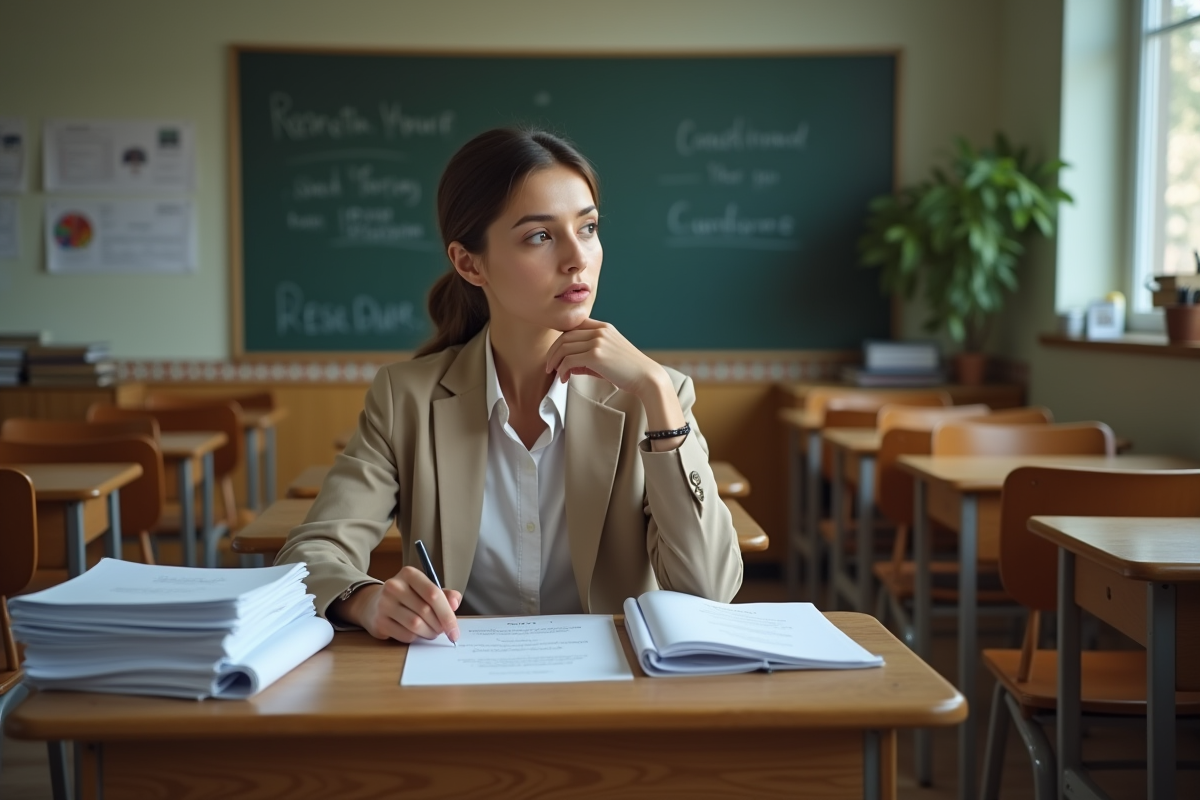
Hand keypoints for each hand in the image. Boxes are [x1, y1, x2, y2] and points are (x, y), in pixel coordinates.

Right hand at [336, 566, 461, 643]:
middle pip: (426, 611)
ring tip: (431, 632)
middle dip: (439, 625)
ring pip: (416, 625)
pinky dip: (416, 637)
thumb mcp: (425, 589)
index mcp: (409, 574)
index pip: (433, 594)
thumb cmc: (406, 597)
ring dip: (429, 633)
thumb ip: (444, 595)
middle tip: (443, 631)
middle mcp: (394, 586)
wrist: (373, 603)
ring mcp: (384, 604)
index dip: (448, 614)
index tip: (455, 631)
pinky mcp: (379, 622)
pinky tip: (416, 633)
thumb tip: (454, 604)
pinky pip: (406, 635)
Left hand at [545, 318, 665, 398]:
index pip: (574, 326)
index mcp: (604, 327)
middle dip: (553, 352)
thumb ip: (588, 357)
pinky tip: (564, 379)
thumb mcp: (608, 357)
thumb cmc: (629, 370)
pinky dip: (562, 370)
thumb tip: (568, 365)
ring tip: (555, 373)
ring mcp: (598, 341)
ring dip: (555, 362)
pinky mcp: (596, 355)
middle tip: (550, 365)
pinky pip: (569, 360)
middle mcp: (599, 331)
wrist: (646, 377)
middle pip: (565, 336)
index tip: (556, 352)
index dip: (561, 339)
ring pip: (564, 347)